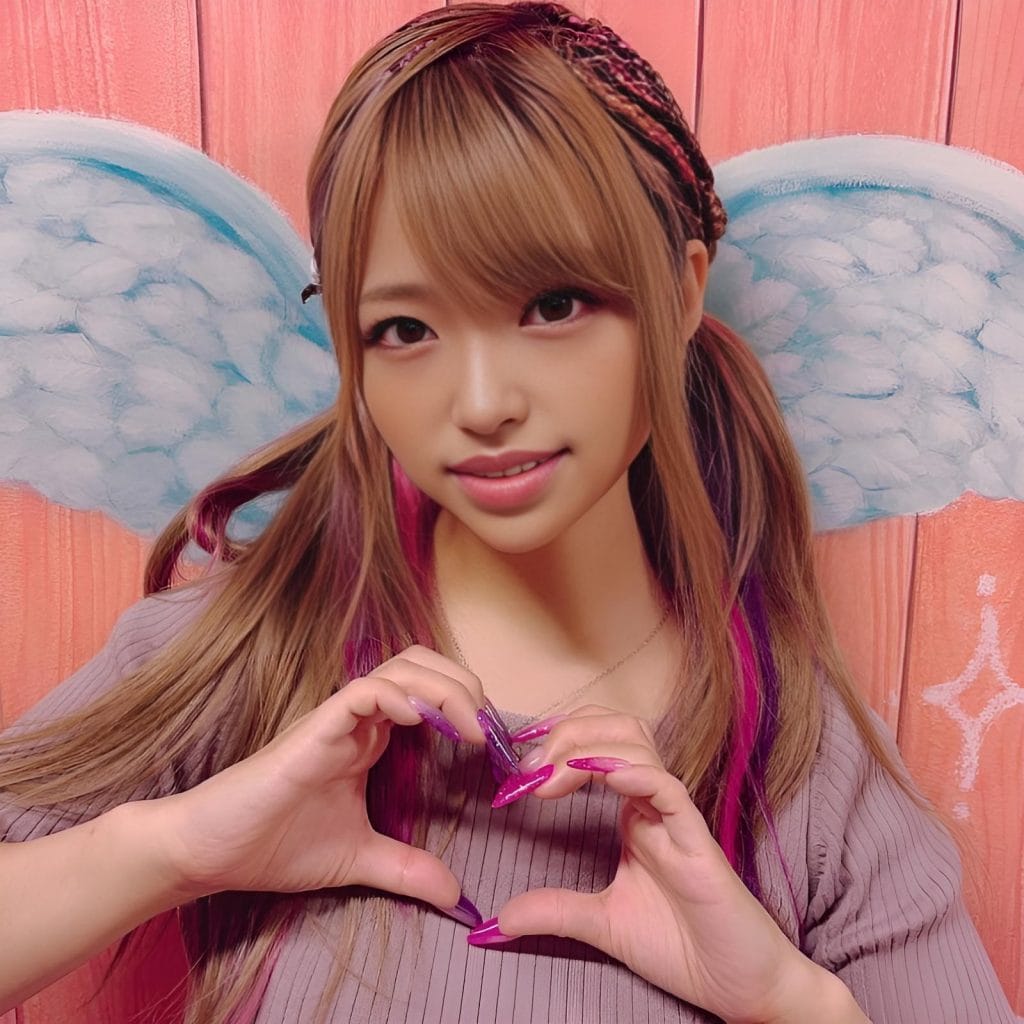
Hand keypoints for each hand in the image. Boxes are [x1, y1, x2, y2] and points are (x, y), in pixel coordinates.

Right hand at [150, 646, 486, 919]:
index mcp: (371, 737)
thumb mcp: (359, 858)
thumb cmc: (275, 844)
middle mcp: (359, 718)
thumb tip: (456, 895)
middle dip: (464, 685)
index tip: (494, 746)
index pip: (429, 691)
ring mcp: (338, 718)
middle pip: (422, 664)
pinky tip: (417, 722)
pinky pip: (362, 692)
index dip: (467, 706)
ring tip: (468, 727)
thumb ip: (406, 868)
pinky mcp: (315, 728)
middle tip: (487, 731)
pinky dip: (397, 696)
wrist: (212, 852)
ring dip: (443, 688)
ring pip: (399, 667)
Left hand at [477, 706, 834, 1022]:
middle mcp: (653, 805)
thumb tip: (498, 918)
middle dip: (569, 732)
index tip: (517, 777)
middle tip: (531, 769)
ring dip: (589, 746)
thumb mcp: (603, 925)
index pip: (597, 746)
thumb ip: (556, 911)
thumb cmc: (684, 947)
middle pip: (617, 729)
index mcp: (633, 814)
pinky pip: (669, 790)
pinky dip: (636, 773)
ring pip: (639, 746)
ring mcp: (676, 819)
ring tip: (552, 775)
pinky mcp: (698, 843)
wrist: (739, 988)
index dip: (556, 747)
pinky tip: (605, 775)